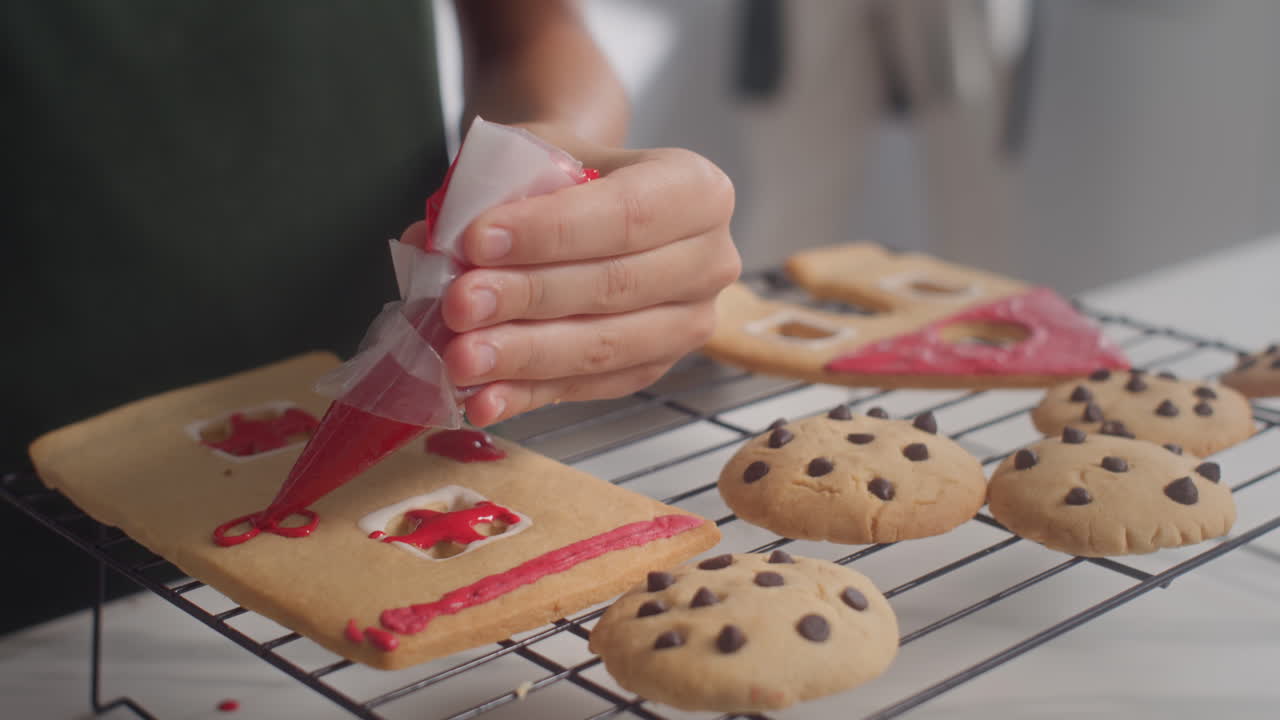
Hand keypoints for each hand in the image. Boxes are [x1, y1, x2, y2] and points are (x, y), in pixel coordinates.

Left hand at [416, 125, 738, 425]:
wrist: (589, 200)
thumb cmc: (569, 174)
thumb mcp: (538, 154)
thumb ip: (496, 192)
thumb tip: (434, 243)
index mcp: (697, 190)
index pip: (627, 215)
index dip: (551, 233)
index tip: (476, 241)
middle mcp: (710, 261)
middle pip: (616, 287)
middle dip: (529, 299)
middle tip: (458, 305)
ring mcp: (688, 325)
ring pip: (604, 347)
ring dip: (526, 357)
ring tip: (460, 358)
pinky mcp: (653, 369)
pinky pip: (588, 387)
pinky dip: (529, 394)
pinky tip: (482, 398)